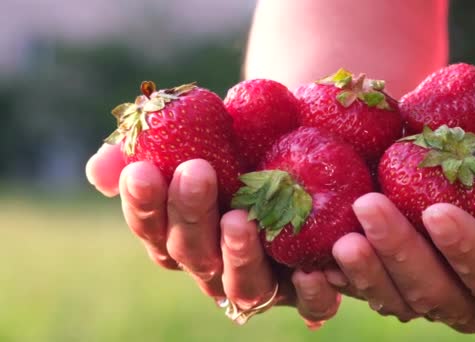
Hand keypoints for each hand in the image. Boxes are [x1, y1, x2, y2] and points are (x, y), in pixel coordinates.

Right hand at [85, 144, 339, 327]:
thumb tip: (100, 168)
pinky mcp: (307, 287)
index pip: (152, 228)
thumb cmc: (242, 139)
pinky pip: (309, 304)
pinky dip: (310, 295)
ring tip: (238, 219)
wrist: (300, 135)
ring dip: (237, 255)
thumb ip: (153, 145)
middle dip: (189, 214)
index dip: (143, 204)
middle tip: (195, 171)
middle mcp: (216, 264)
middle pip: (192, 254)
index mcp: (182, 233)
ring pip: (243, 287)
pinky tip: (310, 272)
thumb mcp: (203, 130)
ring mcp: (261, 278)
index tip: (142, 170)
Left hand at [327, 191, 474, 331]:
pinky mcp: (394, 274)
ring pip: (394, 297)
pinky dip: (339, 276)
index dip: (467, 252)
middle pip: (435, 294)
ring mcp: (428, 290)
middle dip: (401, 253)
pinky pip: (365, 283)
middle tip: (369, 206)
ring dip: (363, 271)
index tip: (438, 210)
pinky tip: (311, 257)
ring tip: (335, 238)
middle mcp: (471, 298)